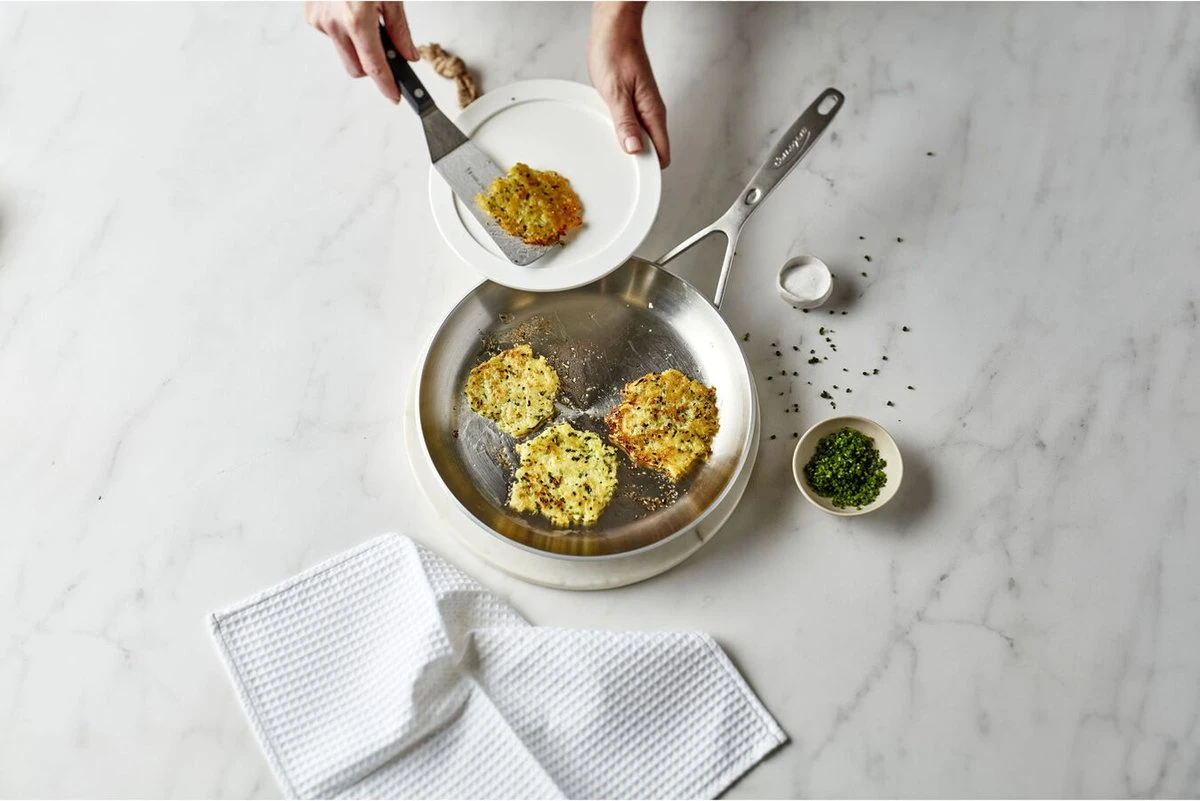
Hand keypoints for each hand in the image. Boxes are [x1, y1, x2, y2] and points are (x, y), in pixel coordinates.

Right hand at [304, 1, 418, 102]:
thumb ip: (400, 30)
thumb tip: (409, 55)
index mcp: (357, 18)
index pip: (374, 66)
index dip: (386, 85)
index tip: (395, 96)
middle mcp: (334, 23)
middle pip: (356, 69)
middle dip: (372, 67)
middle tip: (386, 53)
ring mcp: (319, 20)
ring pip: (344, 53)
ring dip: (357, 46)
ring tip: (365, 18)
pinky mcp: (310, 15)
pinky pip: (332, 35)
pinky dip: (344, 30)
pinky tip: (349, 9)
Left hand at [587, 2, 670, 167]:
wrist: (614, 29)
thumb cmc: (615, 52)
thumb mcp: (616, 91)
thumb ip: (625, 122)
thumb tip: (633, 149)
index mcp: (652, 113)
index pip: (661, 154)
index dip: (650, 172)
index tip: (637, 182)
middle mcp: (651, 113)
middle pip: (652, 152)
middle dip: (638, 165)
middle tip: (619, 175)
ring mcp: (642, 109)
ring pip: (641, 140)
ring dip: (628, 150)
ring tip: (612, 158)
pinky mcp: (632, 104)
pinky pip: (632, 128)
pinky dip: (622, 135)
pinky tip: (609, 136)